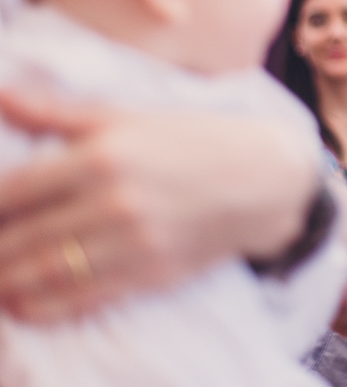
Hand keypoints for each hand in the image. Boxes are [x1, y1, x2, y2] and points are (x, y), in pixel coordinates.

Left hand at [0, 89, 319, 321]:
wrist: (265, 178)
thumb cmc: (195, 140)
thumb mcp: (130, 116)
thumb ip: (59, 112)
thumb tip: (1, 94)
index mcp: (102, 155)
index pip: (13, 191)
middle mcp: (113, 200)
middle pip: (20, 238)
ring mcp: (133, 241)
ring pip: (43, 273)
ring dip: (7, 280)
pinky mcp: (151, 272)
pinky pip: (82, 297)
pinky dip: (43, 306)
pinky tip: (24, 301)